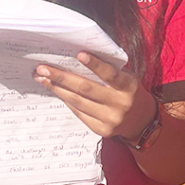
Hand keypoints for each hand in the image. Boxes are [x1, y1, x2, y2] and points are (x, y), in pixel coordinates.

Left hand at [33, 53, 156, 139]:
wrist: (142, 122)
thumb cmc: (129, 92)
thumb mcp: (127, 78)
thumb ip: (109, 70)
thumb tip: (77, 60)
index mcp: (128, 87)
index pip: (110, 75)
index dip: (95, 65)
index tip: (79, 54)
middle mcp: (119, 104)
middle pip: (86, 89)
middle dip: (61, 77)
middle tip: (42, 68)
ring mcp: (110, 119)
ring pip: (78, 102)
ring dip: (58, 89)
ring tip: (42, 79)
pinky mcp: (101, 130)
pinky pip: (79, 113)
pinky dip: (67, 101)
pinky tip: (57, 91)